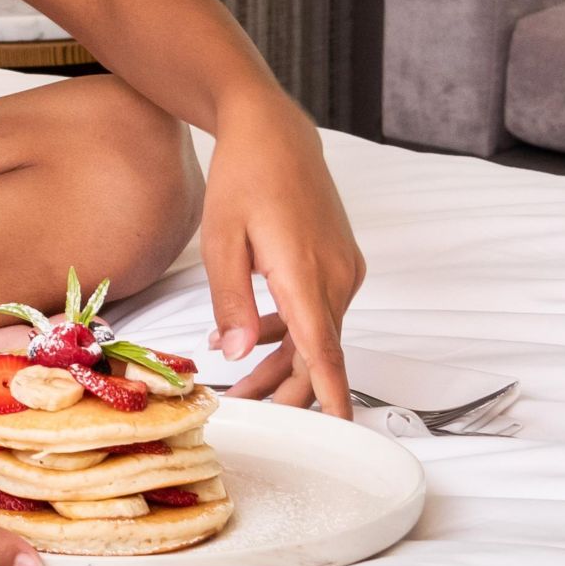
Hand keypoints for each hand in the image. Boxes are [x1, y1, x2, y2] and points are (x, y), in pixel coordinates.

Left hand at [200, 103, 362, 415]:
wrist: (274, 132)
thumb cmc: (244, 178)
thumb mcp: (221, 240)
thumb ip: (231, 301)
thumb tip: (238, 353)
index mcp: (305, 273)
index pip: (324, 349)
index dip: (330, 394)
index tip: (339, 432)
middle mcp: (335, 276)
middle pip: (319, 353)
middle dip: (288, 391)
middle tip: (248, 414)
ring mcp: (343, 269)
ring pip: (319, 335)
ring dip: (284, 363)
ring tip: (241, 388)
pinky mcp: (341, 263)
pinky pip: (320, 312)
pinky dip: (292, 332)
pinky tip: (253, 337)